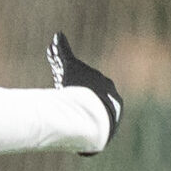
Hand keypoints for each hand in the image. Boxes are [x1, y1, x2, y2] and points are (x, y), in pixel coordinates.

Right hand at [47, 32, 121, 154]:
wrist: (93, 115)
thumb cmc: (81, 89)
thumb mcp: (69, 68)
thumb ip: (62, 51)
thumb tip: (57, 34)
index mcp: (106, 84)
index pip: (92, 83)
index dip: (79, 85)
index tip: (70, 90)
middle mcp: (113, 99)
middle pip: (97, 100)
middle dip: (85, 102)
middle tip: (71, 106)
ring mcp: (113, 117)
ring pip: (98, 117)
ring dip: (88, 120)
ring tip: (74, 123)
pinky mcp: (108, 132)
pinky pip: (97, 132)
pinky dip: (88, 133)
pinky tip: (78, 136)